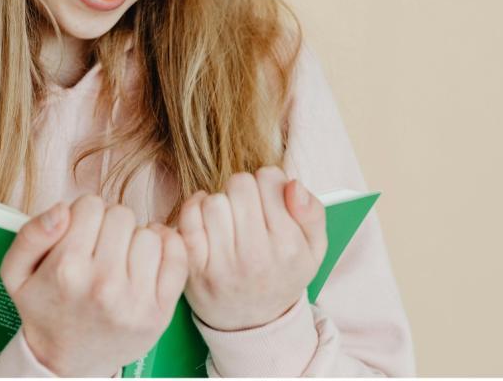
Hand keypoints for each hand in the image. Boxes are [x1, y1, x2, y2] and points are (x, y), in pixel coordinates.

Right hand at [0, 195, 187, 376]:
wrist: (66, 361)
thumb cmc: (45, 309)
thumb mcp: (17, 273)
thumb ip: (31, 234)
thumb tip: (62, 209)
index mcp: (66, 270)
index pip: (90, 205)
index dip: (83, 215)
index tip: (79, 234)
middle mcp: (103, 285)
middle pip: (122, 215)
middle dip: (109, 225)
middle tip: (99, 248)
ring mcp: (135, 300)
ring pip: (149, 234)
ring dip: (135, 240)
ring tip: (120, 259)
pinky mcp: (160, 311)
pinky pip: (177, 256)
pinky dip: (167, 247)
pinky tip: (147, 256)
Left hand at [176, 166, 326, 331]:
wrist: (252, 322)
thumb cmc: (282, 275)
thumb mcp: (314, 249)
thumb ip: (312, 212)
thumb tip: (291, 184)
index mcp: (287, 246)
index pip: (269, 179)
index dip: (269, 181)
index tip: (269, 197)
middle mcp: (254, 256)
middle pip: (239, 184)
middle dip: (243, 188)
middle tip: (247, 206)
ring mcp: (221, 264)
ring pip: (213, 201)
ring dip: (220, 201)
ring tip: (229, 217)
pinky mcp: (194, 267)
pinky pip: (188, 218)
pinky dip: (194, 208)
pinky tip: (207, 216)